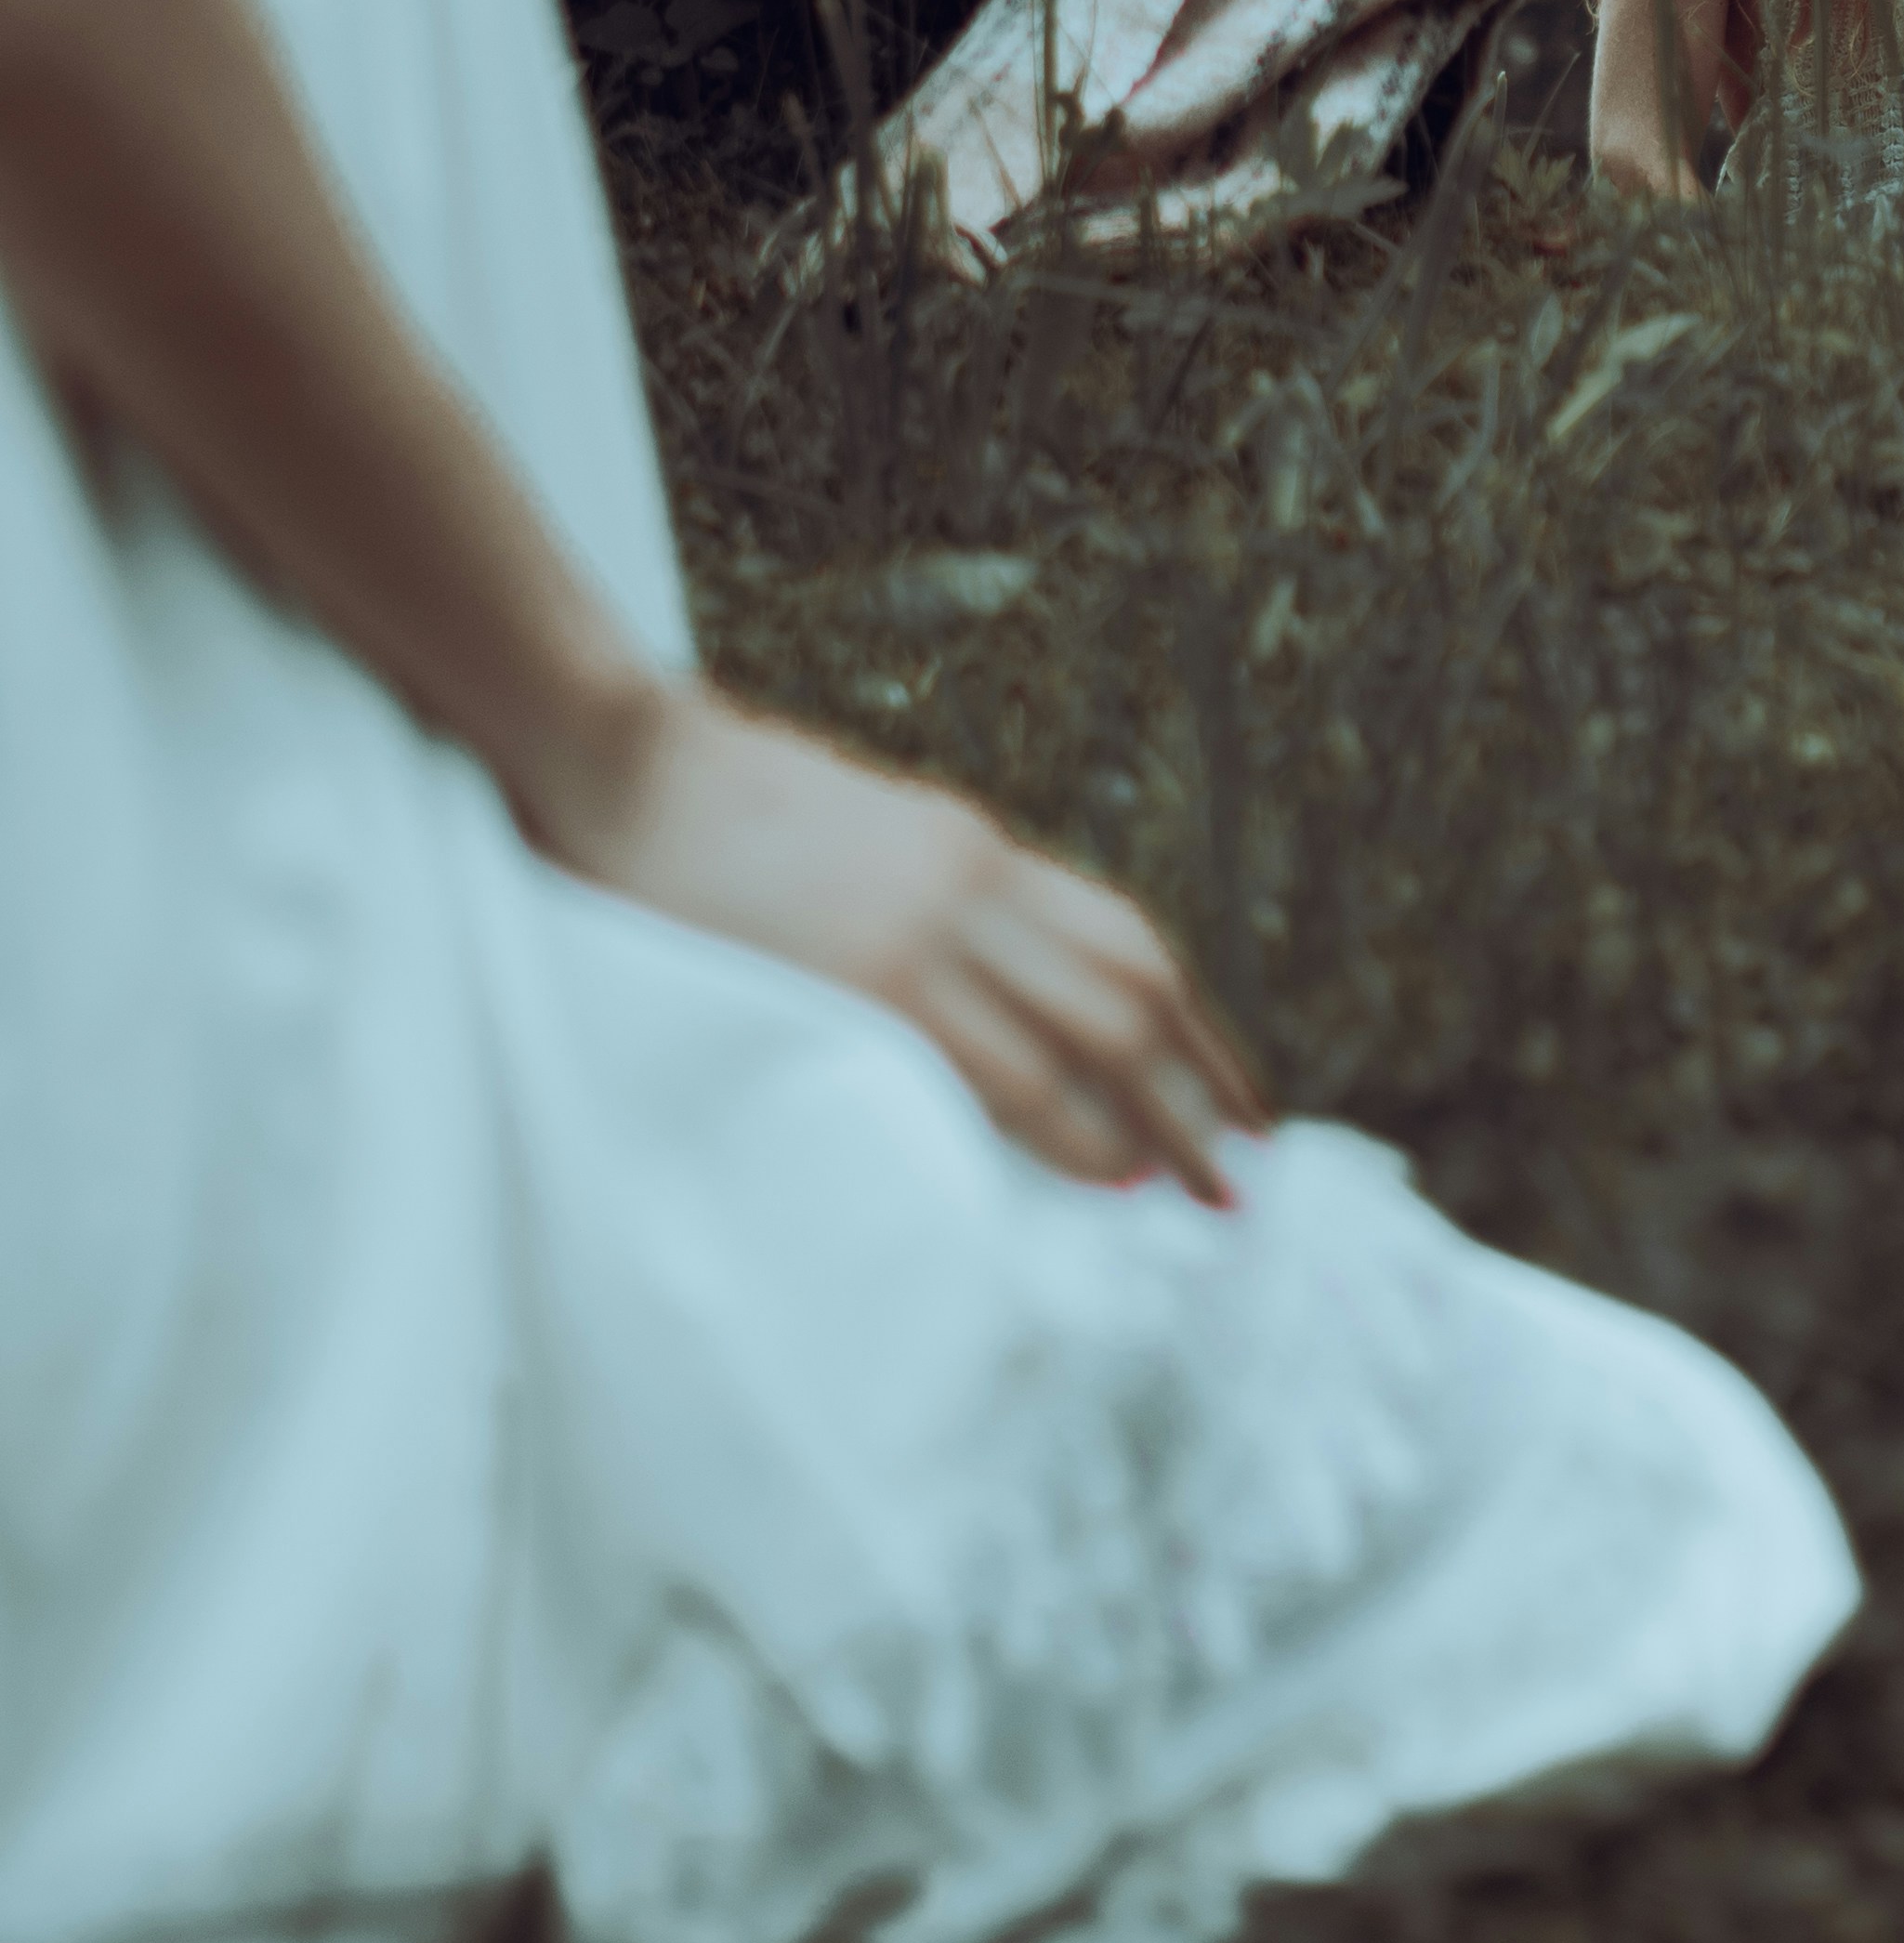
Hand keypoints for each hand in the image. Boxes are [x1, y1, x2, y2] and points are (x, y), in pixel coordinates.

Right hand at [554, 685, 1266, 1202]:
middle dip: (1207, 1077)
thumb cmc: (699, 801)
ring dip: (1165, 1114)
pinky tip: (1112, 1171)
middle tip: (1252, 1159)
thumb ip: (907, 895)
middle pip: (1136, 984)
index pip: (1119, 936)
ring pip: (1095, 1029)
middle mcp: (970, 879)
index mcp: (965, 845)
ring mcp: (924, 928)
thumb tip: (951, 971)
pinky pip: (1000, 1071)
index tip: (1231, 1083)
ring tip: (1209, 1186)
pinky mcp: (868, 978)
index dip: (1190, 1016)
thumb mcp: (839, 835)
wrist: (611, 755)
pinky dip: (1071, 1127)